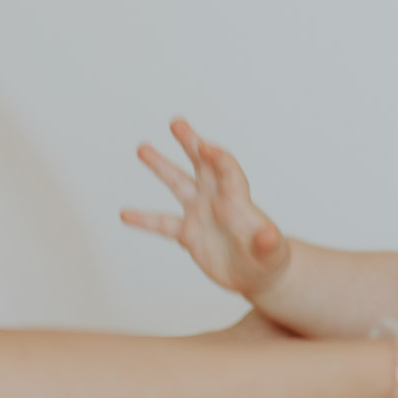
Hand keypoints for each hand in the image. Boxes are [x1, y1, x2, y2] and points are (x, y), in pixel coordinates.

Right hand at [121, 119, 290, 298]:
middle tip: (176, 122)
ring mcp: (200, 214)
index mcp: (238, 200)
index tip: (204, 146)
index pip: (227, 170)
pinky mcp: (188, 233)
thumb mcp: (273, 254)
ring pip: (178, 184)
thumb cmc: (269, 260)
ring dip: (161, 166)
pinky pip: (162, 223)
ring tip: (143, 148)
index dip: (217, 157)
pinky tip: (125, 213)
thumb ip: (269, 244)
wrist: (257, 275)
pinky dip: (144, 219)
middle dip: (190, 142)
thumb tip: (271, 236)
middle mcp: (216, 200)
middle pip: (202, 164)